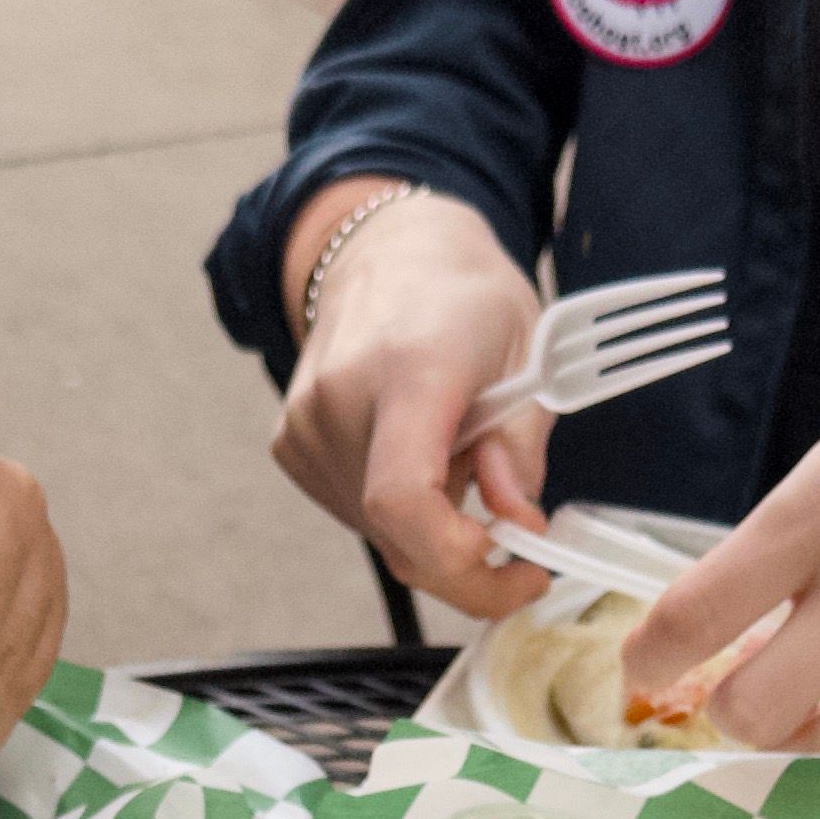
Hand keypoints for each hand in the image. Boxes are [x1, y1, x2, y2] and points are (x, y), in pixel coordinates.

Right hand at [272, 186, 551, 619]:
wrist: (390, 255)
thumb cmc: (466, 302)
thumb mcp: (529, 357)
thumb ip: (521, 447)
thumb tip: (516, 521)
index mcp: (407, 370)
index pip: (402, 498)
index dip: (458, 559)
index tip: (516, 563)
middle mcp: (338, 400)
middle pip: (396, 534)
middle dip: (466, 563)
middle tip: (520, 552)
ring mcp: (304, 427)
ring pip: (380, 535)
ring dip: (434, 529)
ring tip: (459, 457)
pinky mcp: (291, 447)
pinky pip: (356, 515)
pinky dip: (401, 513)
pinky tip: (420, 457)